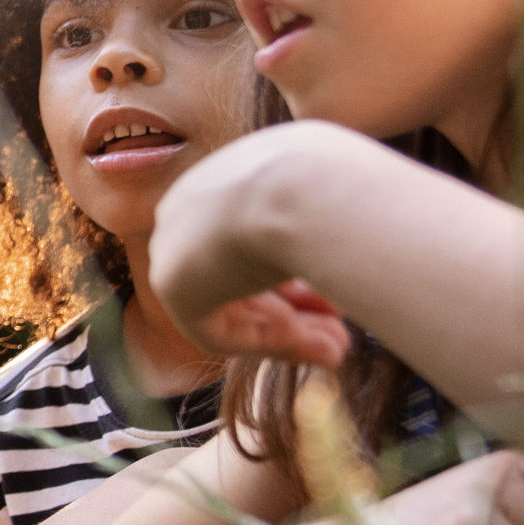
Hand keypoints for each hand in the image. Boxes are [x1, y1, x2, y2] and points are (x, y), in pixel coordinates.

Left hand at [152, 122, 380, 365]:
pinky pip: (219, 328)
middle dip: (294, 310)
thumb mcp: (338, 198)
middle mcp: (196, 202)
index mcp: (231, 173)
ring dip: (288, 333)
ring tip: (338, 351)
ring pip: (231, 303)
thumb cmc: (339, 184)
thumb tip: (350, 248)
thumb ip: (330, 225)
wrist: (310, 187)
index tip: (338, 296)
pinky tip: (317, 348)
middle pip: (240, 273)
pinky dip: (268, 344)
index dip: (298, 274)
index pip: (254, 238)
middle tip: (341, 333)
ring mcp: (177, 240)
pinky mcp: (173, 282)